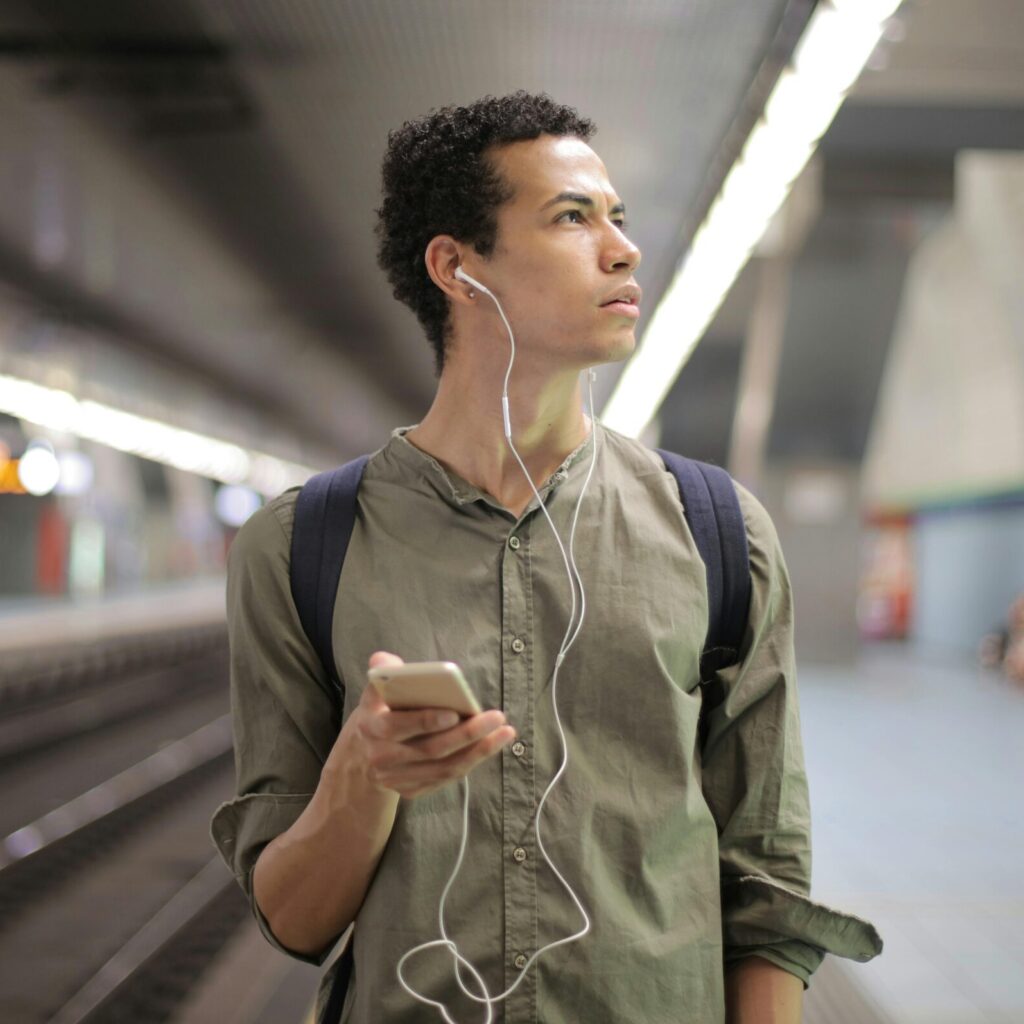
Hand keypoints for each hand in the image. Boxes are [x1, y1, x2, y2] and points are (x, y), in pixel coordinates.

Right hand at [331, 651, 515, 798]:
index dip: (425, 721)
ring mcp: (398, 778)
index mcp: (371, 729)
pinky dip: (471, 761)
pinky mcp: (412, 790)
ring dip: (478, 751)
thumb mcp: (373, 693)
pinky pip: (446, 777)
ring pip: (444, 768)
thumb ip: (382, 674)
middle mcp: (384, 758)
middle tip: (496, 717)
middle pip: (430, 749)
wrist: (361, 758)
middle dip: (467, 734)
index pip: (397, 727)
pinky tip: (491, 745)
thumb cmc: (377, 715)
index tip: (454, 712)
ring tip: (504, 732)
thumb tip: (387, 661)